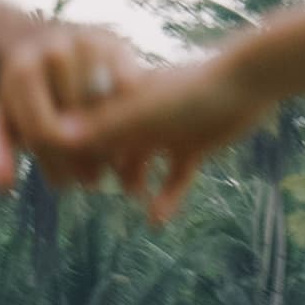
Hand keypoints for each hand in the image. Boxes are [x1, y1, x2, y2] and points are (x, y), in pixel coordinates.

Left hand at [0, 24, 141, 193]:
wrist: (52, 48)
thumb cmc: (27, 97)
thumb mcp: (3, 120)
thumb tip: (4, 183)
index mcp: (21, 69)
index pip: (44, 133)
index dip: (56, 167)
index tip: (63, 181)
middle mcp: (55, 49)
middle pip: (79, 124)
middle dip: (85, 163)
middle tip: (89, 181)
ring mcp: (89, 43)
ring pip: (108, 114)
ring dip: (115, 150)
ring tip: (111, 169)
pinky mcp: (119, 45)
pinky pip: (130, 98)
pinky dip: (134, 124)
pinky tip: (132, 145)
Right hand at [54, 53, 272, 223]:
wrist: (247, 84)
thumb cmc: (189, 93)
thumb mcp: (139, 114)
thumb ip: (102, 128)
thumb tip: (57, 140)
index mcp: (120, 99)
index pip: (83, 127)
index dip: (70, 151)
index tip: (61, 175)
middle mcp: (139, 113)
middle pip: (108, 145)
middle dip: (98, 167)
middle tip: (87, 189)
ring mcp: (166, 129)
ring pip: (139, 160)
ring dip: (133, 180)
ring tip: (133, 196)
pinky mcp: (192, 145)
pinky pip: (174, 175)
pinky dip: (167, 195)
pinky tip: (158, 220)